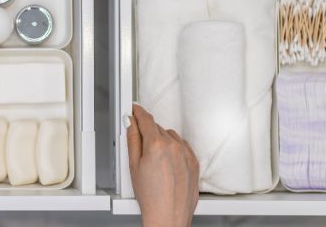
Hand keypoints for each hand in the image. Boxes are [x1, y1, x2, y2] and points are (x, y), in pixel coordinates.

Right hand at [127, 104, 198, 226]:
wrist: (168, 216)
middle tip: (140, 146)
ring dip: (162, 140)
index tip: (134, 109)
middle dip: (148, 132)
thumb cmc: (151, 197)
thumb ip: (132, 140)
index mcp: (156, 145)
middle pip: (157, 128)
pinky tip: (166, 163)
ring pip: (171, 136)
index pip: (146, 119)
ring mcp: (186, 153)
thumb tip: (131, 124)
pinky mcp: (194, 162)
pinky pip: (183, 146)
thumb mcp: (133, 166)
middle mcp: (174, 146)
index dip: (138, 112)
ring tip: (154, 161)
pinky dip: (174, 149)